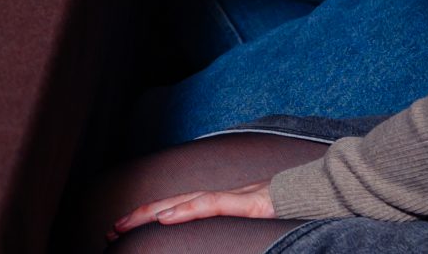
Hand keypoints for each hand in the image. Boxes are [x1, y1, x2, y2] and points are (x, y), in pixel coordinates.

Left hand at [109, 182, 274, 238]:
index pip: (174, 208)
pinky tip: (167, 216)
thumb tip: (207, 234)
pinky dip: (186, 210)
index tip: (124, 229)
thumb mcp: (247, 221)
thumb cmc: (285, 208)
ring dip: (151, 213)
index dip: (148, 217)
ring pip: (181, 203)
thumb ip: (227, 222)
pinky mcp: (245, 203)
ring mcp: (230, 198)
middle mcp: (217, 197)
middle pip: (169, 204)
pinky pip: (210, 206)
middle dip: (138, 216)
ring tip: (126, 225)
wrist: (316, 193)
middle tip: (111, 230)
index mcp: (216, 204)